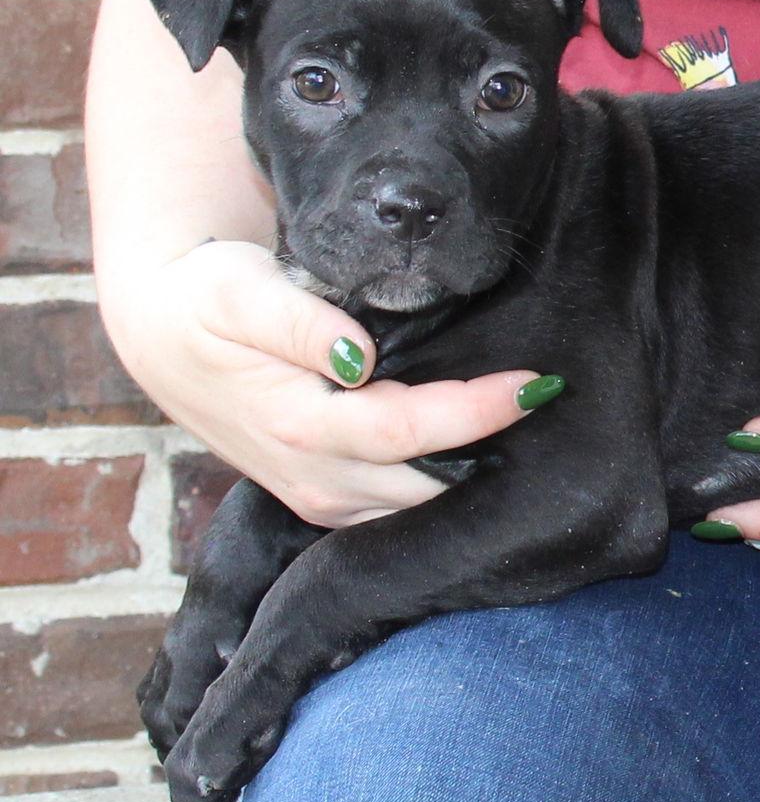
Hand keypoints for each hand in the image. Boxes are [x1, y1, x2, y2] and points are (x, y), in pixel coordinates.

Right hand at [104, 241, 544, 526]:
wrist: (164, 337)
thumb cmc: (205, 300)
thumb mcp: (239, 290)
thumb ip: (300, 324)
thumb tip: (360, 357)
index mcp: (300, 426)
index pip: (410, 429)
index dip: (478, 410)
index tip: (535, 382)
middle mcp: (316, 479)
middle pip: (428, 483)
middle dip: (493, 453)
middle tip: (554, 406)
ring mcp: (321, 500)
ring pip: (418, 509)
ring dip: (473, 477)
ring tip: (531, 427)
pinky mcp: (326, 501)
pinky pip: (399, 511)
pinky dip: (442, 488)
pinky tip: (482, 453)